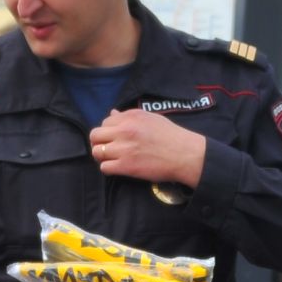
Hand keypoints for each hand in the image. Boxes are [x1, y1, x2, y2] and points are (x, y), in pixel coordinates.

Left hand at [88, 109, 206, 187]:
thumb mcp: (151, 118)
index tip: (114, 138)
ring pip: (97, 152)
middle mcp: (125, 130)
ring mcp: (124, 148)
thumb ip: (129, 116)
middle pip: (95, 135)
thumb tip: (112, 113)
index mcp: (131, 117)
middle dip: (98, 142)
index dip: (108, 131)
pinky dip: (108, 168)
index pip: (105, 122)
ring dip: (102, 156)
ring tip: (112, 159)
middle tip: (107, 149)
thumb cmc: (172, 136)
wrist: (186, 155)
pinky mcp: (126, 166)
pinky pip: (104, 167)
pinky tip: (118, 168)